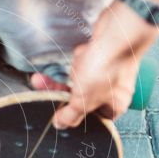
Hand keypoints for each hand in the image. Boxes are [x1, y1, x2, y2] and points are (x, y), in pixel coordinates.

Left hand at [30, 0, 158, 128]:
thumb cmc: (107, 67)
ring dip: (61, 77)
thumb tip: (61, 125)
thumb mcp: (83, 99)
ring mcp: (107, 71)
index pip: (90, 118)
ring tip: (41, 78)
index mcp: (114, 105)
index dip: (73, 116)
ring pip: (78, 80)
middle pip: (80, 98)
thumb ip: (71, 114)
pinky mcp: (100, 55)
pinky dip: (74, 61)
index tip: (56, 114)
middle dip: (59, 93)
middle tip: (41, 90)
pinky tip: (76, 57)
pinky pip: (81, 63)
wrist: (117, 32)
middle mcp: (112, 90)